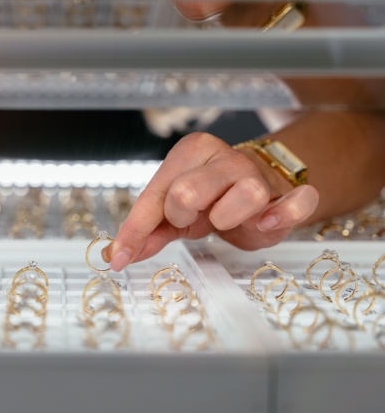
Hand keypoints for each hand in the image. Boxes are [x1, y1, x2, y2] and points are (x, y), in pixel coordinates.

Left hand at [103, 132, 318, 270]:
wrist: (260, 187)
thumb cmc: (211, 198)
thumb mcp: (174, 212)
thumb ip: (147, 231)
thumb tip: (115, 255)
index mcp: (190, 152)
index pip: (155, 195)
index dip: (135, 231)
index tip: (117, 259)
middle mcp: (224, 157)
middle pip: (187, 193)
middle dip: (182, 216)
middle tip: (193, 219)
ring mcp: (258, 174)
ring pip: (243, 195)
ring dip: (227, 219)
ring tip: (223, 219)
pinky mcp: (288, 194)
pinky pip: (297, 202)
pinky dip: (285, 213)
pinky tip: (267, 222)